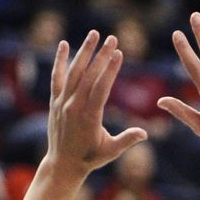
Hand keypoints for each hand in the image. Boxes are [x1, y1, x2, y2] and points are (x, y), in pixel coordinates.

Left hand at [45, 31, 147, 176]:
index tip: (119, 53)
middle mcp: (73, 106)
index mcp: (89, 117)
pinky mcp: (55, 102)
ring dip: (84, 52)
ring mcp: (62, 102)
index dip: (110, 69)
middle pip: (88, 75)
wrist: (63, 164)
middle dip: (101, 55)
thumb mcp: (111, 151)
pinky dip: (59, 61)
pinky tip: (64, 44)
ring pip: (73, 72)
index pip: (100, 87)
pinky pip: (56, 77)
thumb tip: (144, 133)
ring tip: (94, 34)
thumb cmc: (91, 158)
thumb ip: (127, 140)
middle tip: (112, 38)